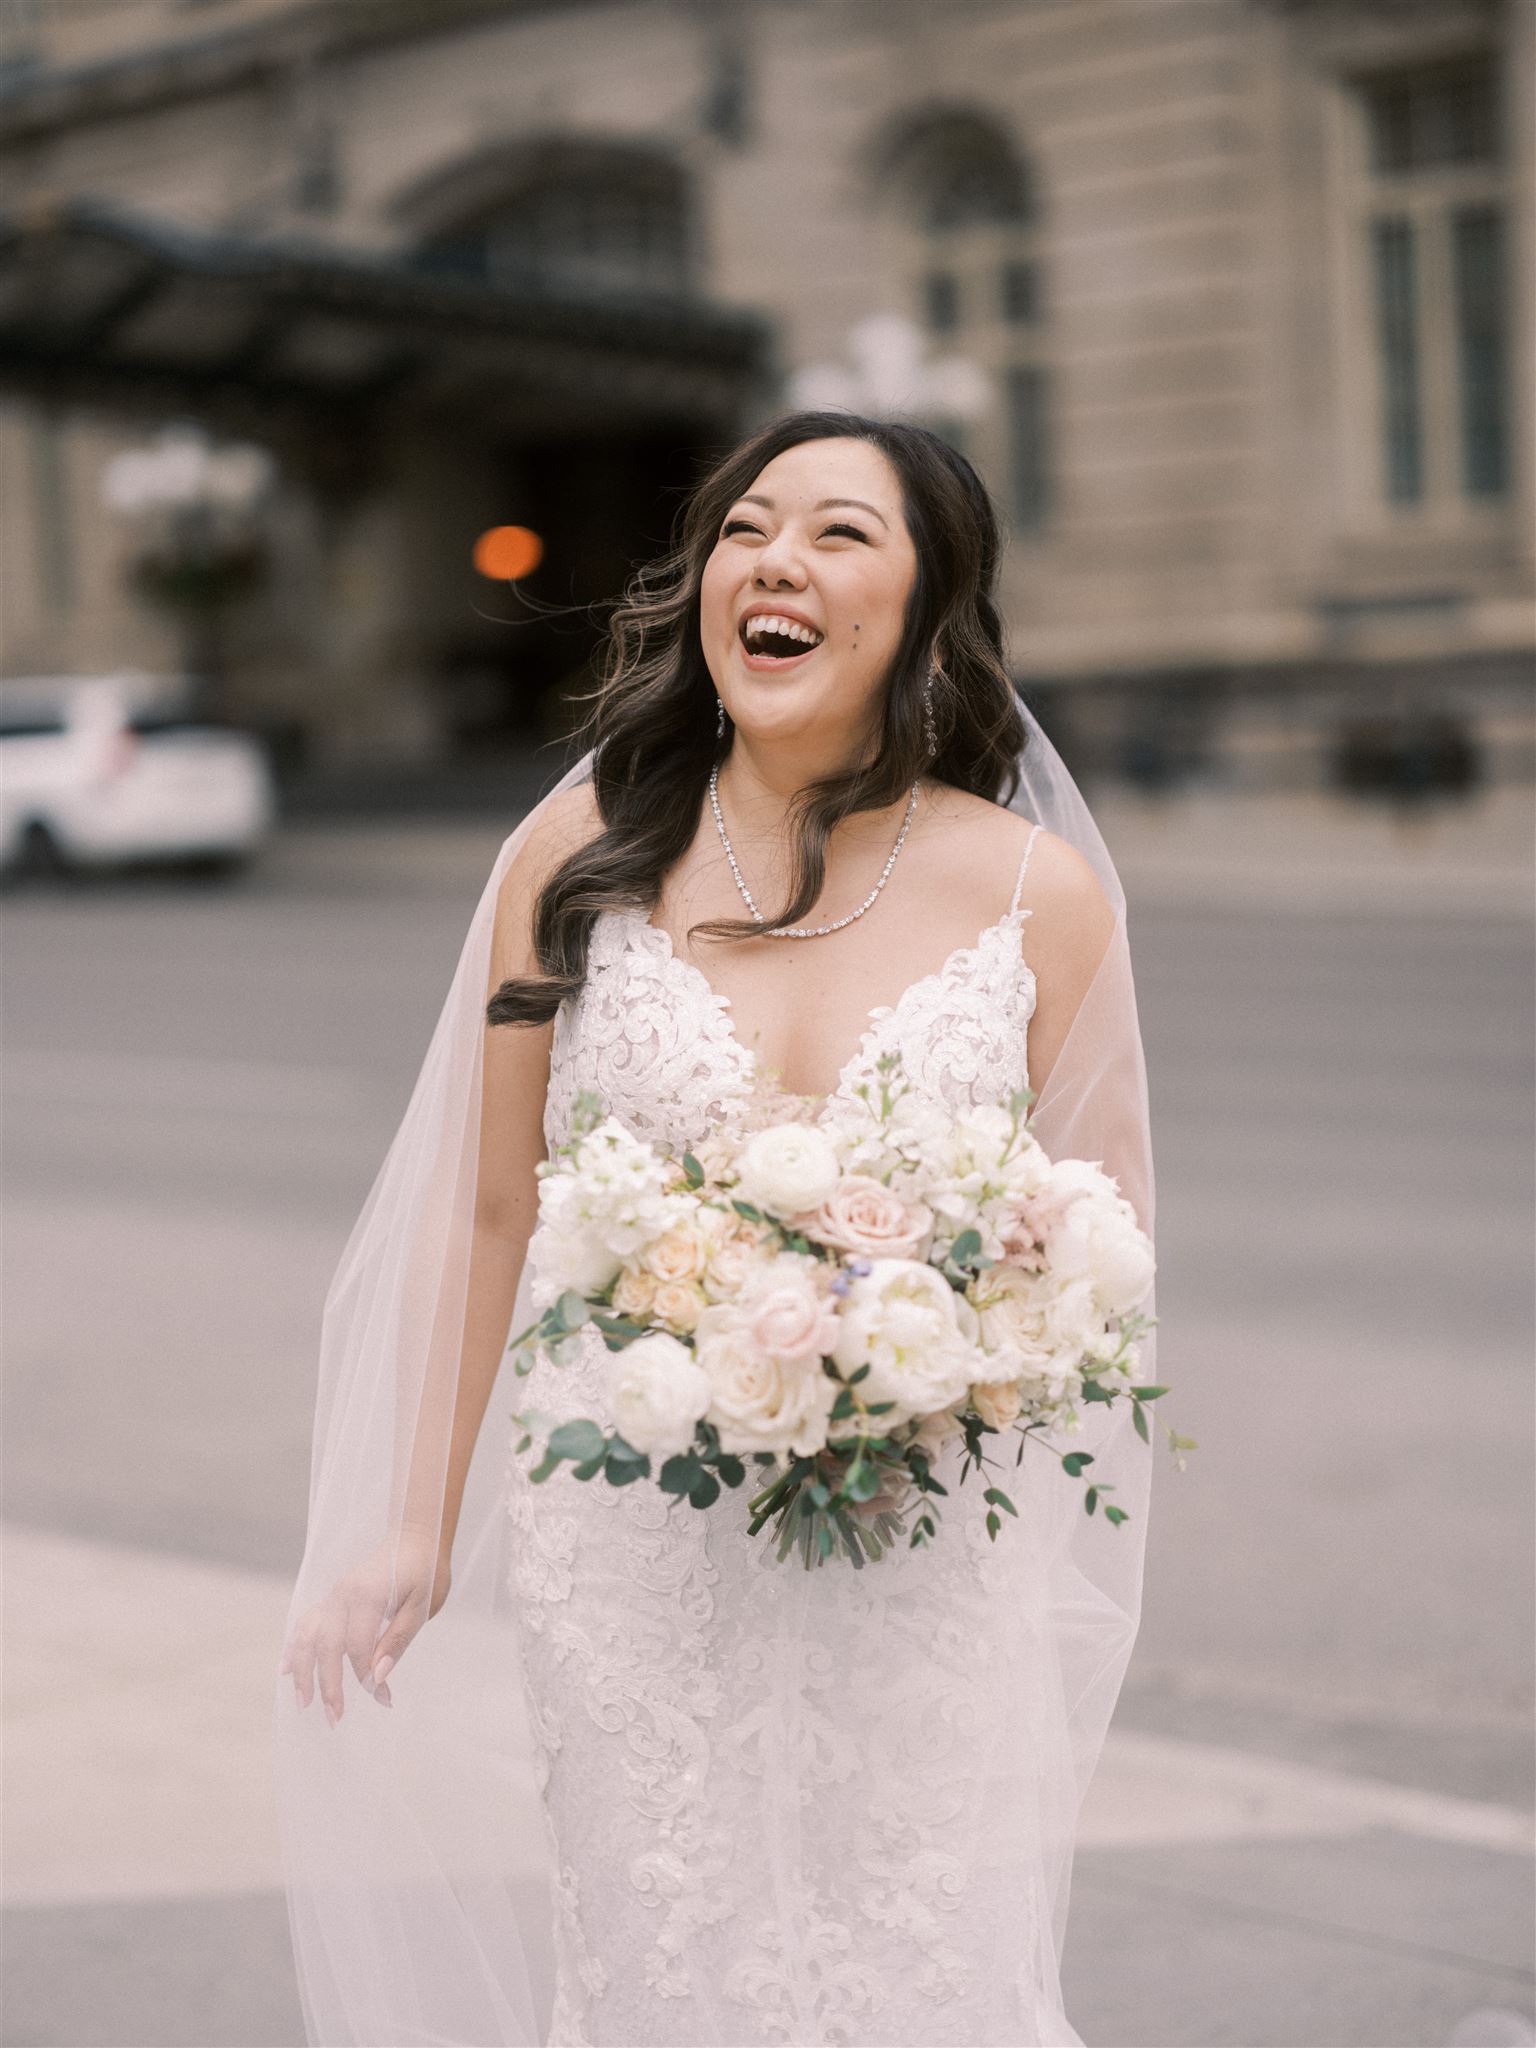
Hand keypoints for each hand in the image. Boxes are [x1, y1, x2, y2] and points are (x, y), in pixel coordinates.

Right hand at [280, 1527, 451, 1725]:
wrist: (414, 1536)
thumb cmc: (425, 1571)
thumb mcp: (423, 1604)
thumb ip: (398, 1638)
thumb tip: (377, 1675)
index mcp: (368, 1594)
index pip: (359, 1647)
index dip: (367, 1677)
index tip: (382, 1699)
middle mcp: (343, 1594)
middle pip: (326, 1645)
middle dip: (328, 1685)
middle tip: (334, 1718)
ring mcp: (333, 1595)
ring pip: (306, 1635)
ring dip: (302, 1670)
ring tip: (303, 1702)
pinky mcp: (331, 1598)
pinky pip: (306, 1623)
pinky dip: (294, 1647)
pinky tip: (286, 1670)